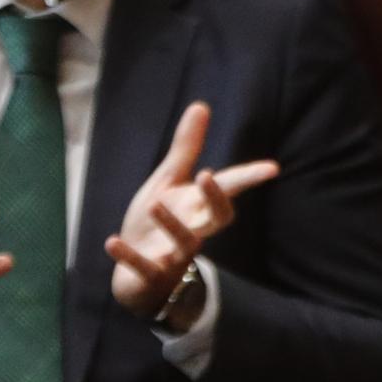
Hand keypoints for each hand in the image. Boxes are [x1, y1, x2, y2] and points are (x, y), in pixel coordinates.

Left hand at [105, 101, 278, 318]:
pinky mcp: (151, 275)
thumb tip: (201, 106)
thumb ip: (186, 148)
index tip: (271, 168)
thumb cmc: (156, 224)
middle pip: (218, 220)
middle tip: (208, 175)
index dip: (249, 178)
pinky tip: (110, 241)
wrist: (137, 275)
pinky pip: (145, 268)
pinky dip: (128, 257)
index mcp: (197, 206)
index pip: (229, 190)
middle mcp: (193, 231)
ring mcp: (174, 255)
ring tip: (153, 204)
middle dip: (216, 199)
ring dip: (171, 225)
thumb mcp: (168, 182)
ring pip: (185, 244)